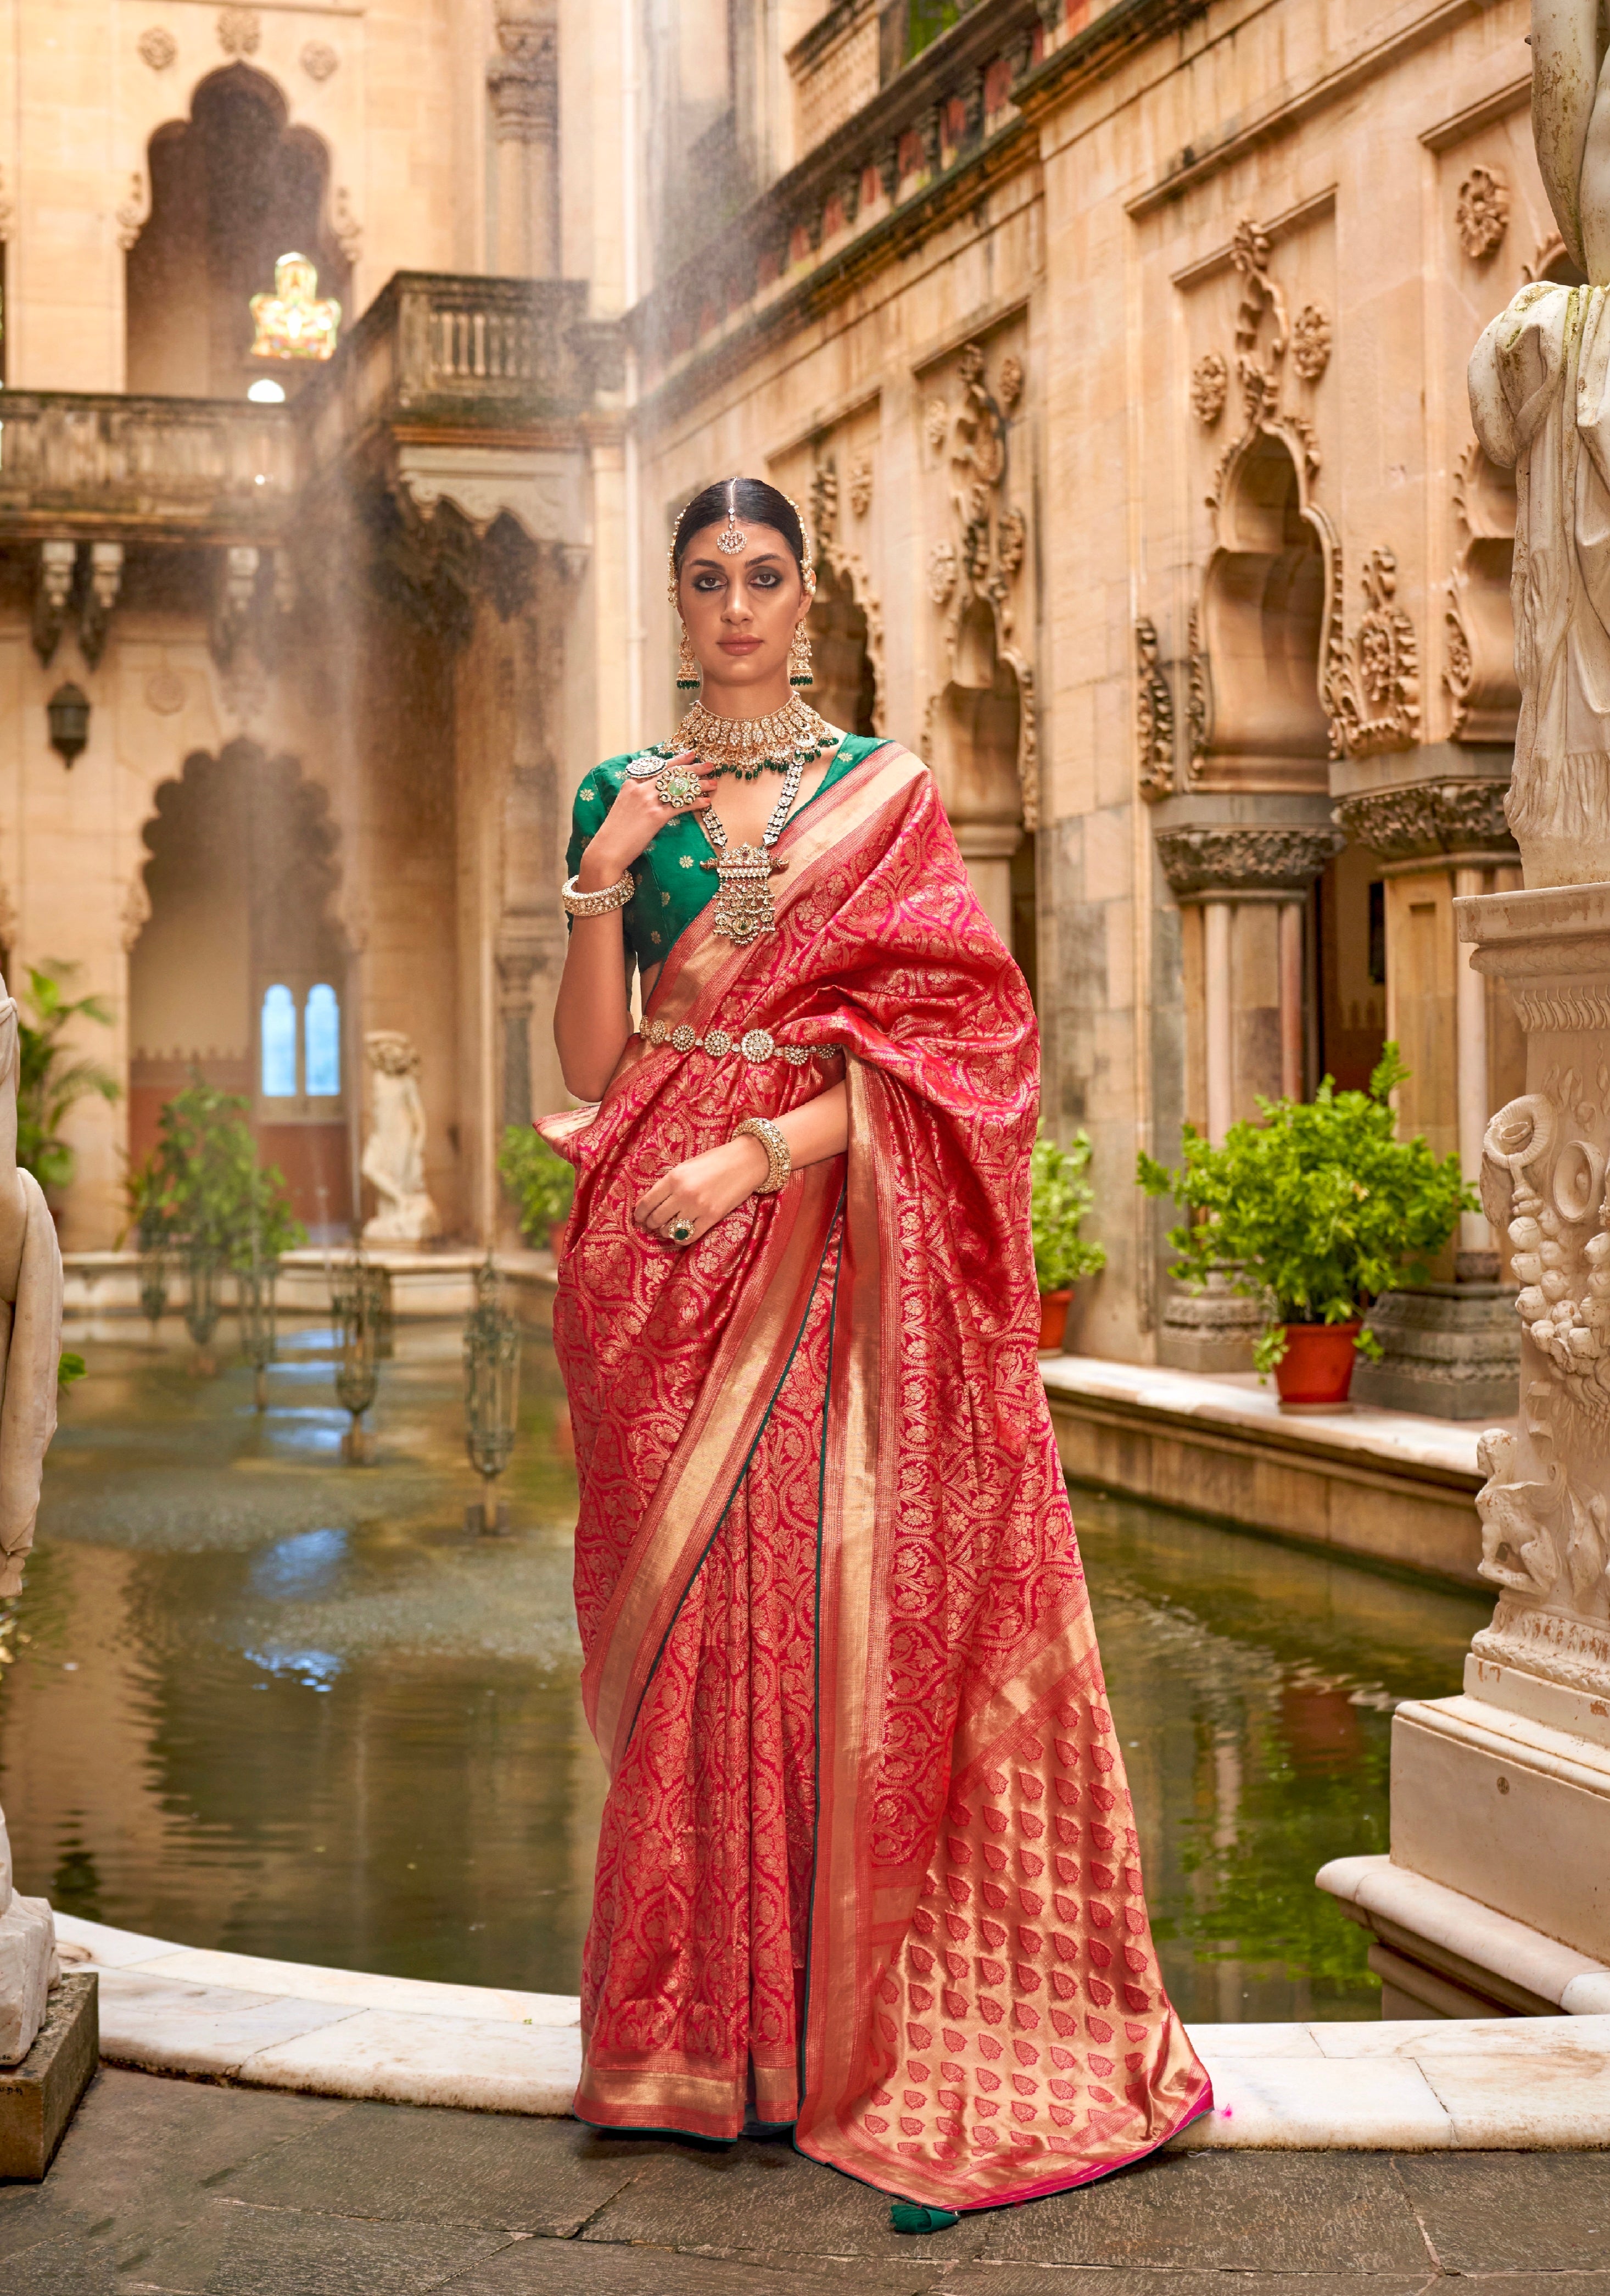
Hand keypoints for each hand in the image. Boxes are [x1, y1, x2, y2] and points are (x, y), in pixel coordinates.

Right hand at [579, 755, 712, 887]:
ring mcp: (648, 801)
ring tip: (713, 783)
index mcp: (632, 784)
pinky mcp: (656, 816)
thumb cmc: (616, 832)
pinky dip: (695, 802)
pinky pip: (681, 805)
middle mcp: (640, 788)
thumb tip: (656, 794)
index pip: (659, 767)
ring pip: (679, 787)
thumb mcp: (624, 807)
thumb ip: (638, 796)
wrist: (607, 850)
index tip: (691, 754)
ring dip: (699, 785)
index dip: (677, 760)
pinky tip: (706, 802)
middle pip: (672, 773)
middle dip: (694, 768)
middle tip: (710, 765)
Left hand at [634, 1135, 769, 1246]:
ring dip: (665, 1231)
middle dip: (651, 1224)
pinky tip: (680, 1234)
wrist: (745, 1162)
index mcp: (674, 1177)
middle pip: (656, 1218)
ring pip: (670, 1229)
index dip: (639, 1214)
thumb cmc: (715, 1161)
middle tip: (651, 1225)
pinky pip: (688, 1236)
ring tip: (666, 1228)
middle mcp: (683, 1194)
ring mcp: (697, 1207)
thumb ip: (670, 1183)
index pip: (647, 1202)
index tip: (638, 1218)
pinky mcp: (712, 1218)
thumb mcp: (686, 1166)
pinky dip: (680, 1238)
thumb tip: (653, 1202)